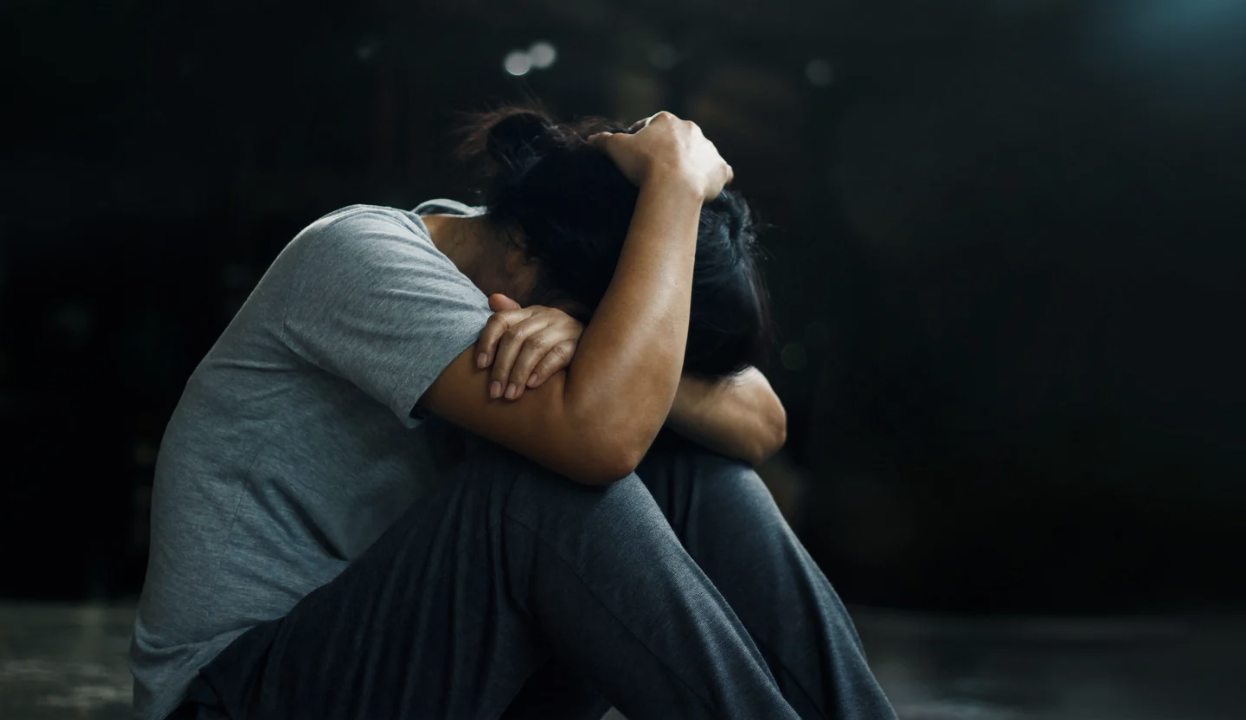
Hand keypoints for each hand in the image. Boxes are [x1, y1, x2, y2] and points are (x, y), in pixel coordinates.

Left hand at [475, 294, 583, 400]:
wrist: (597, 345)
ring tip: (511, 395)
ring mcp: (564, 328)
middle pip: (515, 337)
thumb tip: (492, 298)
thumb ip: (510, 317)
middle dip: (502, 367)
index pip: (501, 320)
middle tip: (495, 392)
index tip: (480, 366)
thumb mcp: (532, 327)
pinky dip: (542, 370)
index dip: (487, 342)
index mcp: (530, 311)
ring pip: (534, 346)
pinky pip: (558, 355)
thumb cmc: (554, 340)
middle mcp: (546, 315)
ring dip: (519, 373)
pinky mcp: (578, 343)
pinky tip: (532, 385)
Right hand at [587, 111, 733, 200]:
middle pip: (678, 137)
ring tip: (681, 180)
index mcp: (666, 120)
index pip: (651, 124)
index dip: (642, 136)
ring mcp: (708, 149)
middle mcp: (691, 129)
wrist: (674, 186)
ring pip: (700, 152)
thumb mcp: (617, 149)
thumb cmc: (644, 164)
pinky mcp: (720, 169)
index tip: (636, 151)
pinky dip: (715, 176)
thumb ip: (604, 141)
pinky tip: (708, 185)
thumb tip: (590, 139)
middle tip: (657, 168)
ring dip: (692, 161)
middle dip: (670, 148)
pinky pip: (720, 172)